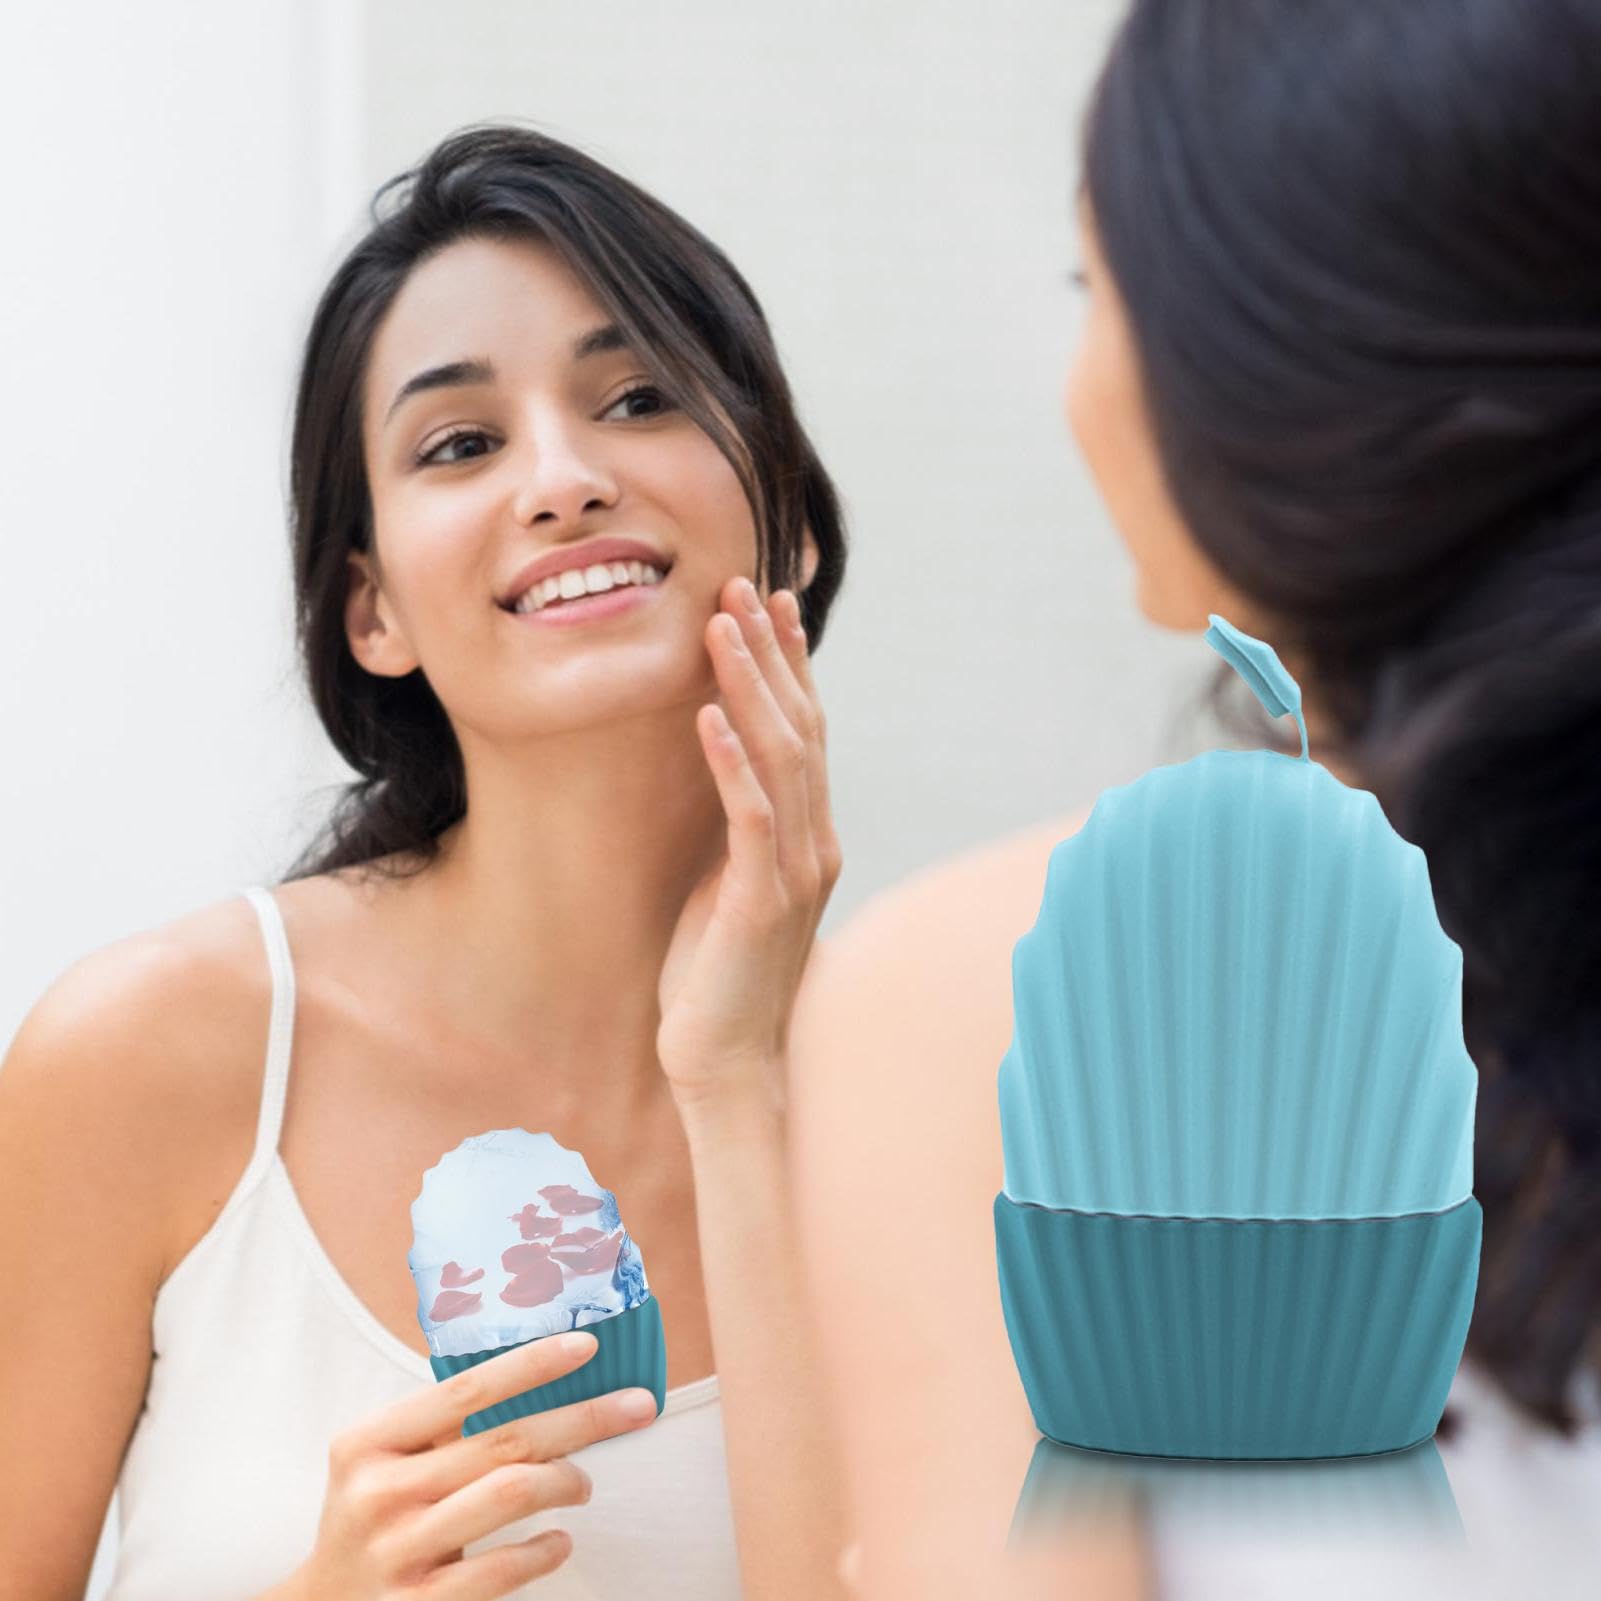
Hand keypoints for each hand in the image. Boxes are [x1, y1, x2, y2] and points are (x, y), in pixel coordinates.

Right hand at [282, 1330, 657, 1599]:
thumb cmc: (374, 1517)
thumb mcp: (383, 1461)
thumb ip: (440, 1423)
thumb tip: (540, 1370)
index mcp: (366, 1443)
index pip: (463, 1390)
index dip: (531, 1364)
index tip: (588, 1345)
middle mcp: (377, 1494)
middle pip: (504, 1441)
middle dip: (583, 1419)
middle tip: (637, 1405)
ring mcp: (398, 1553)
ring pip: (512, 1494)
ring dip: (567, 1480)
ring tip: (583, 1483)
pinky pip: (504, 1569)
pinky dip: (545, 1550)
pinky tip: (559, 1541)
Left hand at [656, 576, 842, 1105]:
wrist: (726, 1061)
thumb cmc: (718, 974)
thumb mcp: (731, 883)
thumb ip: (741, 827)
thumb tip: (722, 768)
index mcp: (811, 836)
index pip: (806, 731)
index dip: (790, 664)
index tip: (770, 603)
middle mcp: (817, 843)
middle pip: (801, 727)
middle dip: (771, 653)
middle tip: (743, 586)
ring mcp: (795, 872)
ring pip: (781, 758)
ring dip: (750, 686)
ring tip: (721, 626)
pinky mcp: (761, 901)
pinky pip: (749, 817)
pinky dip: (729, 762)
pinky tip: (705, 716)